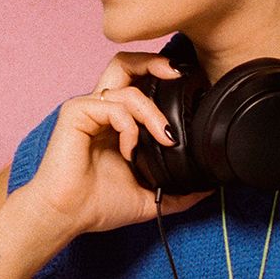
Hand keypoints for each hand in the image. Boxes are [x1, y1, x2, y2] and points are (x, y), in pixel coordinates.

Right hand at [21, 50, 207, 238]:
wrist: (68, 216)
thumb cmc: (98, 205)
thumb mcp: (150, 196)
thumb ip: (178, 189)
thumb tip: (211, 186)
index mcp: (115, 122)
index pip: (138, 83)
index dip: (161, 78)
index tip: (188, 89)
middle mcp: (102, 110)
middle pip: (126, 63)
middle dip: (155, 62)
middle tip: (178, 75)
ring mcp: (87, 108)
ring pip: (127, 86)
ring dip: (153, 112)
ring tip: (164, 139)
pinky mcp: (76, 112)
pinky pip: (113, 105)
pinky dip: (130, 127)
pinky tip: (129, 151)